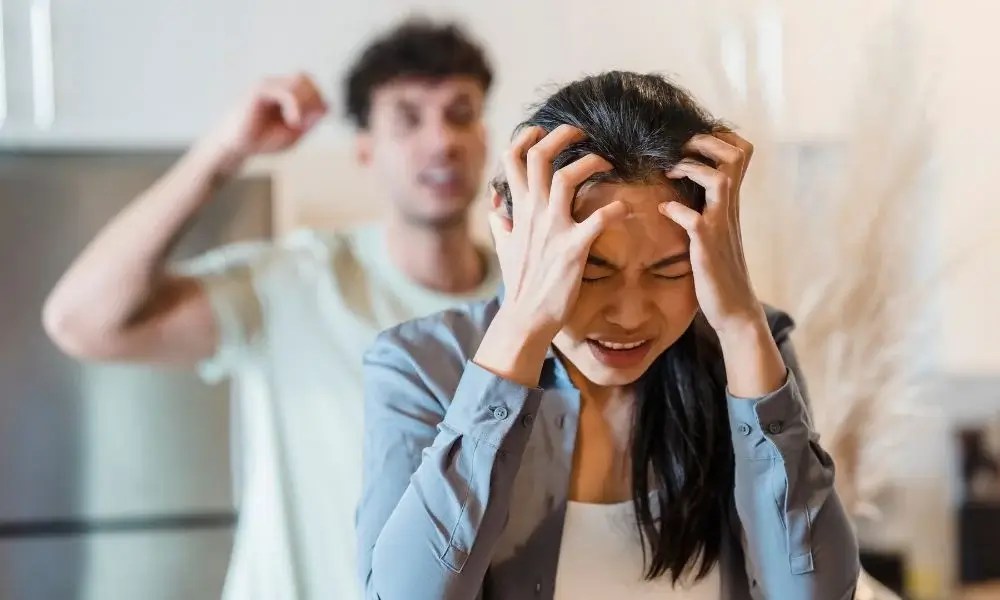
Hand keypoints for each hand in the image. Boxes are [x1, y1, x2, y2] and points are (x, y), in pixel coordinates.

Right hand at [208, 73, 327, 162]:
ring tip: (295, 123)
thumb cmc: (262, 141)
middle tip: (304, 122)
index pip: (310, 86)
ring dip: (305, 104)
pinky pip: (287, 91)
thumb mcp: (294, 133)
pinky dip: (295, 106)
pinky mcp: (260, 90)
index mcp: (285, 93)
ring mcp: (268, 85)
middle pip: (307, 79)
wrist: (236, 147)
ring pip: (299, 81)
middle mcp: (277, 85)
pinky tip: (292, 122)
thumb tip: (326, 106)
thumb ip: (310, 120)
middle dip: (313, 101)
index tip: (309, 124)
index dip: (317, 102)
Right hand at [490, 124, 629, 341]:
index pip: (512, 160)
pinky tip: (626, 209)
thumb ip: (502, 224)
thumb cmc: (519, 283)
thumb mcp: (505, 249)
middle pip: (539, 157)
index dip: (526, 138)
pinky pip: (599, 219)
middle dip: (561, 136)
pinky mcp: (574, 248)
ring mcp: (553, 229)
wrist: (525, 317)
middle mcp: (533, 214)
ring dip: (590, 163)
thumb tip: (496, 208)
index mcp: (519, 210)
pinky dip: (616, 209)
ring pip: (566, 177)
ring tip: (606, 163)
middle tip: (581, 133)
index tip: (541, 131)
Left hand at [660, 131, 765, 339]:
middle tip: (680, 148)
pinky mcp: (708, 247)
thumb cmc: (718, 269)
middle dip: (706, 142)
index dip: (719, 137)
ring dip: (692, 169)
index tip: (691, 141)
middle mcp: (730, 209)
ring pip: (720, 181)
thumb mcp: (713, 231)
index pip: (741, 154)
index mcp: (730, 203)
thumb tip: (677, 194)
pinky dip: (676, 210)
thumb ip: (704, 209)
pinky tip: (663, 211)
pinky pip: (694, 220)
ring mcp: (721, 226)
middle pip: (736, 156)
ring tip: (670, 171)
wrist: (734, 308)